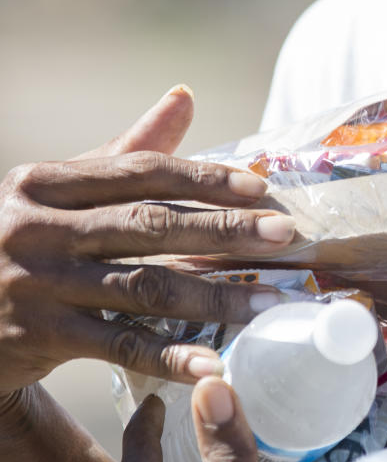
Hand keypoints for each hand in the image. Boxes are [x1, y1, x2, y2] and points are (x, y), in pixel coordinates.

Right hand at [0, 86, 295, 397]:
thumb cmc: (22, 241)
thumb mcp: (57, 193)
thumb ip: (124, 151)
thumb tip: (185, 96)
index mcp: (44, 183)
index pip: (139, 172)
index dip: (203, 179)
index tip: (261, 188)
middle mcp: (36, 228)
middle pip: (149, 225)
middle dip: (224, 230)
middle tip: (285, 236)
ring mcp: (37, 284)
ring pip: (144, 288)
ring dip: (214, 298)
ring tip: (269, 304)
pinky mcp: (40, 337)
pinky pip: (119, 347)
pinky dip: (169, 358)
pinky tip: (214, 365)